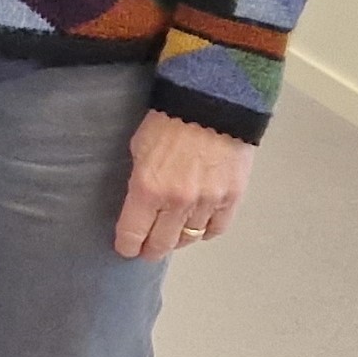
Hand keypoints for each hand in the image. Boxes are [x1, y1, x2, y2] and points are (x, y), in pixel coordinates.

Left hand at [115, 109, 254, 258]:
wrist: (212, 105)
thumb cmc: (167, 121)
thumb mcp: (138, 149)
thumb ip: (139, 180)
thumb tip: (140, 204)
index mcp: (147, 189)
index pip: (133, 233)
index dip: (127, 246)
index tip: (125, 249)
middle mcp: (177, 202)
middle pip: (162, 243)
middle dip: (151, 250)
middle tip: (146, 251)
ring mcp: (207, 203)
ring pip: (190, 237)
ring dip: (178, 239)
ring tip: (171, 237)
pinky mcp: (232, 198)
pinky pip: (217, 228)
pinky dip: (206, 231)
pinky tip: (198, 228)